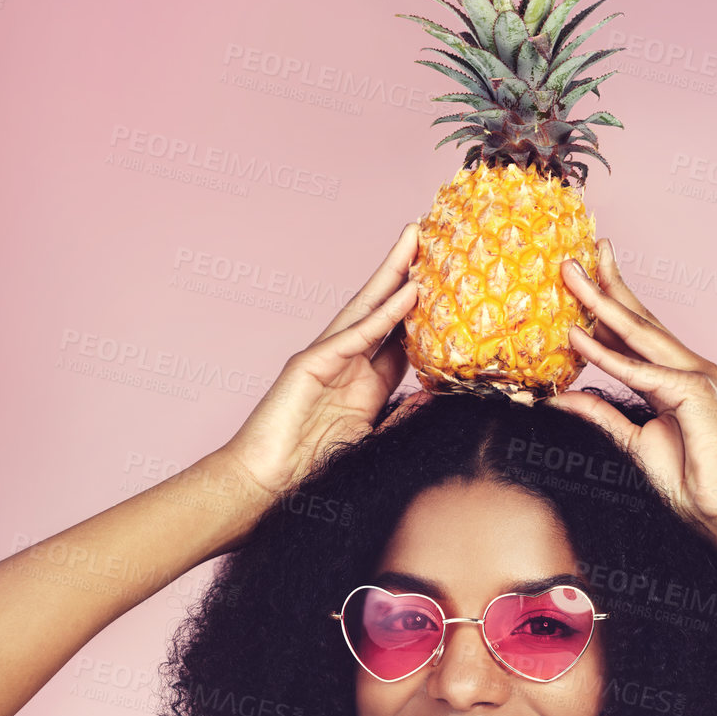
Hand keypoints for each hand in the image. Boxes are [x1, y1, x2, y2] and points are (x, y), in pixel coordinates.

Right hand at [218, 224, 428, 499]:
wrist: (265, 481)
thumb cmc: (312, 465)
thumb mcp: (373, 438)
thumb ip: (400, 415)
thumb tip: (434, 398)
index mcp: (364, 379)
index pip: (401, 334)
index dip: (423, 308)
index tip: (451, 282)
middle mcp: (346, 360)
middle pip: (384, 308)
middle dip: (406, 272)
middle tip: (429, 234)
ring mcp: (326, 358)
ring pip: (368, 308)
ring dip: (394, 274)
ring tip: (417, 242)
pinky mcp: (309, 364)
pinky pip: (356, 336)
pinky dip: (383, 315)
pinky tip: (408, 294)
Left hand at [549, 239, 716, 558]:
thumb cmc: (692, 482)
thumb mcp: (635, 443)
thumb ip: (602, 416)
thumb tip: (562, 397)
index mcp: (679, 378)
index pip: (638, 335)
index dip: (609, 305)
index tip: (584, 277)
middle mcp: (690, 367)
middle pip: (640, 320)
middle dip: (605, 285)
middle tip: (571, 257)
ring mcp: (696, 375)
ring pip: (639, 333)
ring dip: (600, 302)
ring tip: (569, 275)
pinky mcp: (694, 391)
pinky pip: (640, 370)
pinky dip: (606, 354)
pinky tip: (577, 336)